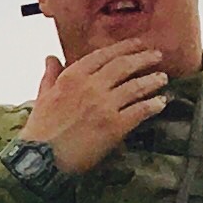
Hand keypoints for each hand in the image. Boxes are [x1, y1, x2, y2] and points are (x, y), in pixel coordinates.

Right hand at [20, 44, 169, 173]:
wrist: (41, 158)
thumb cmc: (40, 130)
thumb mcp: (42, 97)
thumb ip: (50, 75)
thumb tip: (51, 57)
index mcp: (73, 77)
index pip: (104, 55)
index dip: (124, 47)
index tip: (138, 44)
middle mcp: (91, 86)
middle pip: (124, 66)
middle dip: (144, 58)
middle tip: (157, 55)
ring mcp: (105, 105)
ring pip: (136, 86)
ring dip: (153, 80)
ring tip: (162, 78)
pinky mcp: (115, 125)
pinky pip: (140, 110)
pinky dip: (153, 105)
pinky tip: (160, 102)